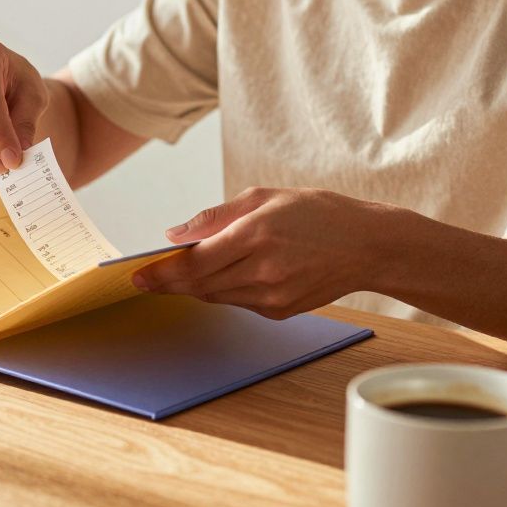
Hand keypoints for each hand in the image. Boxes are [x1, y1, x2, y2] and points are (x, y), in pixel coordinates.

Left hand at [132, 187, 396, 318]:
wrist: (369, 246)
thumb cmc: (317, 213)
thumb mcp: (264, 197)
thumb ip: (215, 216)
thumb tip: (174, 234)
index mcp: (256, 235)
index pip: (195, 263)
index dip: (162, 272)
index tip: (137, 276)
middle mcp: (263, 270)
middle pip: (199, 285)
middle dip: (169, 283)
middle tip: (146, 279)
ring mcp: (273, 295)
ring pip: (216, 297)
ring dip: (195, 287)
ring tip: (181, 273)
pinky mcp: (280, 310)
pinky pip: (239, 302)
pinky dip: (225, 291)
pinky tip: (228, 276)